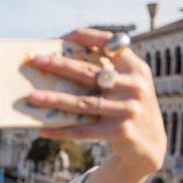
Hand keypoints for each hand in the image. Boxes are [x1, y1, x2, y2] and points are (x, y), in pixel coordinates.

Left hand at [25, 28, 166, 178]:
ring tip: (31, 96)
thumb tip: (68, 57)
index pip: (111, 44)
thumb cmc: (128, 108)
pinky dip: (61, 130)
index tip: (63, 37)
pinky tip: (42, 129)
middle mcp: (134, 86)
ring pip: (82, 102)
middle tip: (36, 60)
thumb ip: (106, 71)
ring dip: (54, 99)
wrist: (151, 146)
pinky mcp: (120, 132)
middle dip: (59, 64)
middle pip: (89, 72)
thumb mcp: (126, 86)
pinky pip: (84, 130)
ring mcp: (128, 110)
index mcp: (136, 69)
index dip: (87, 37)